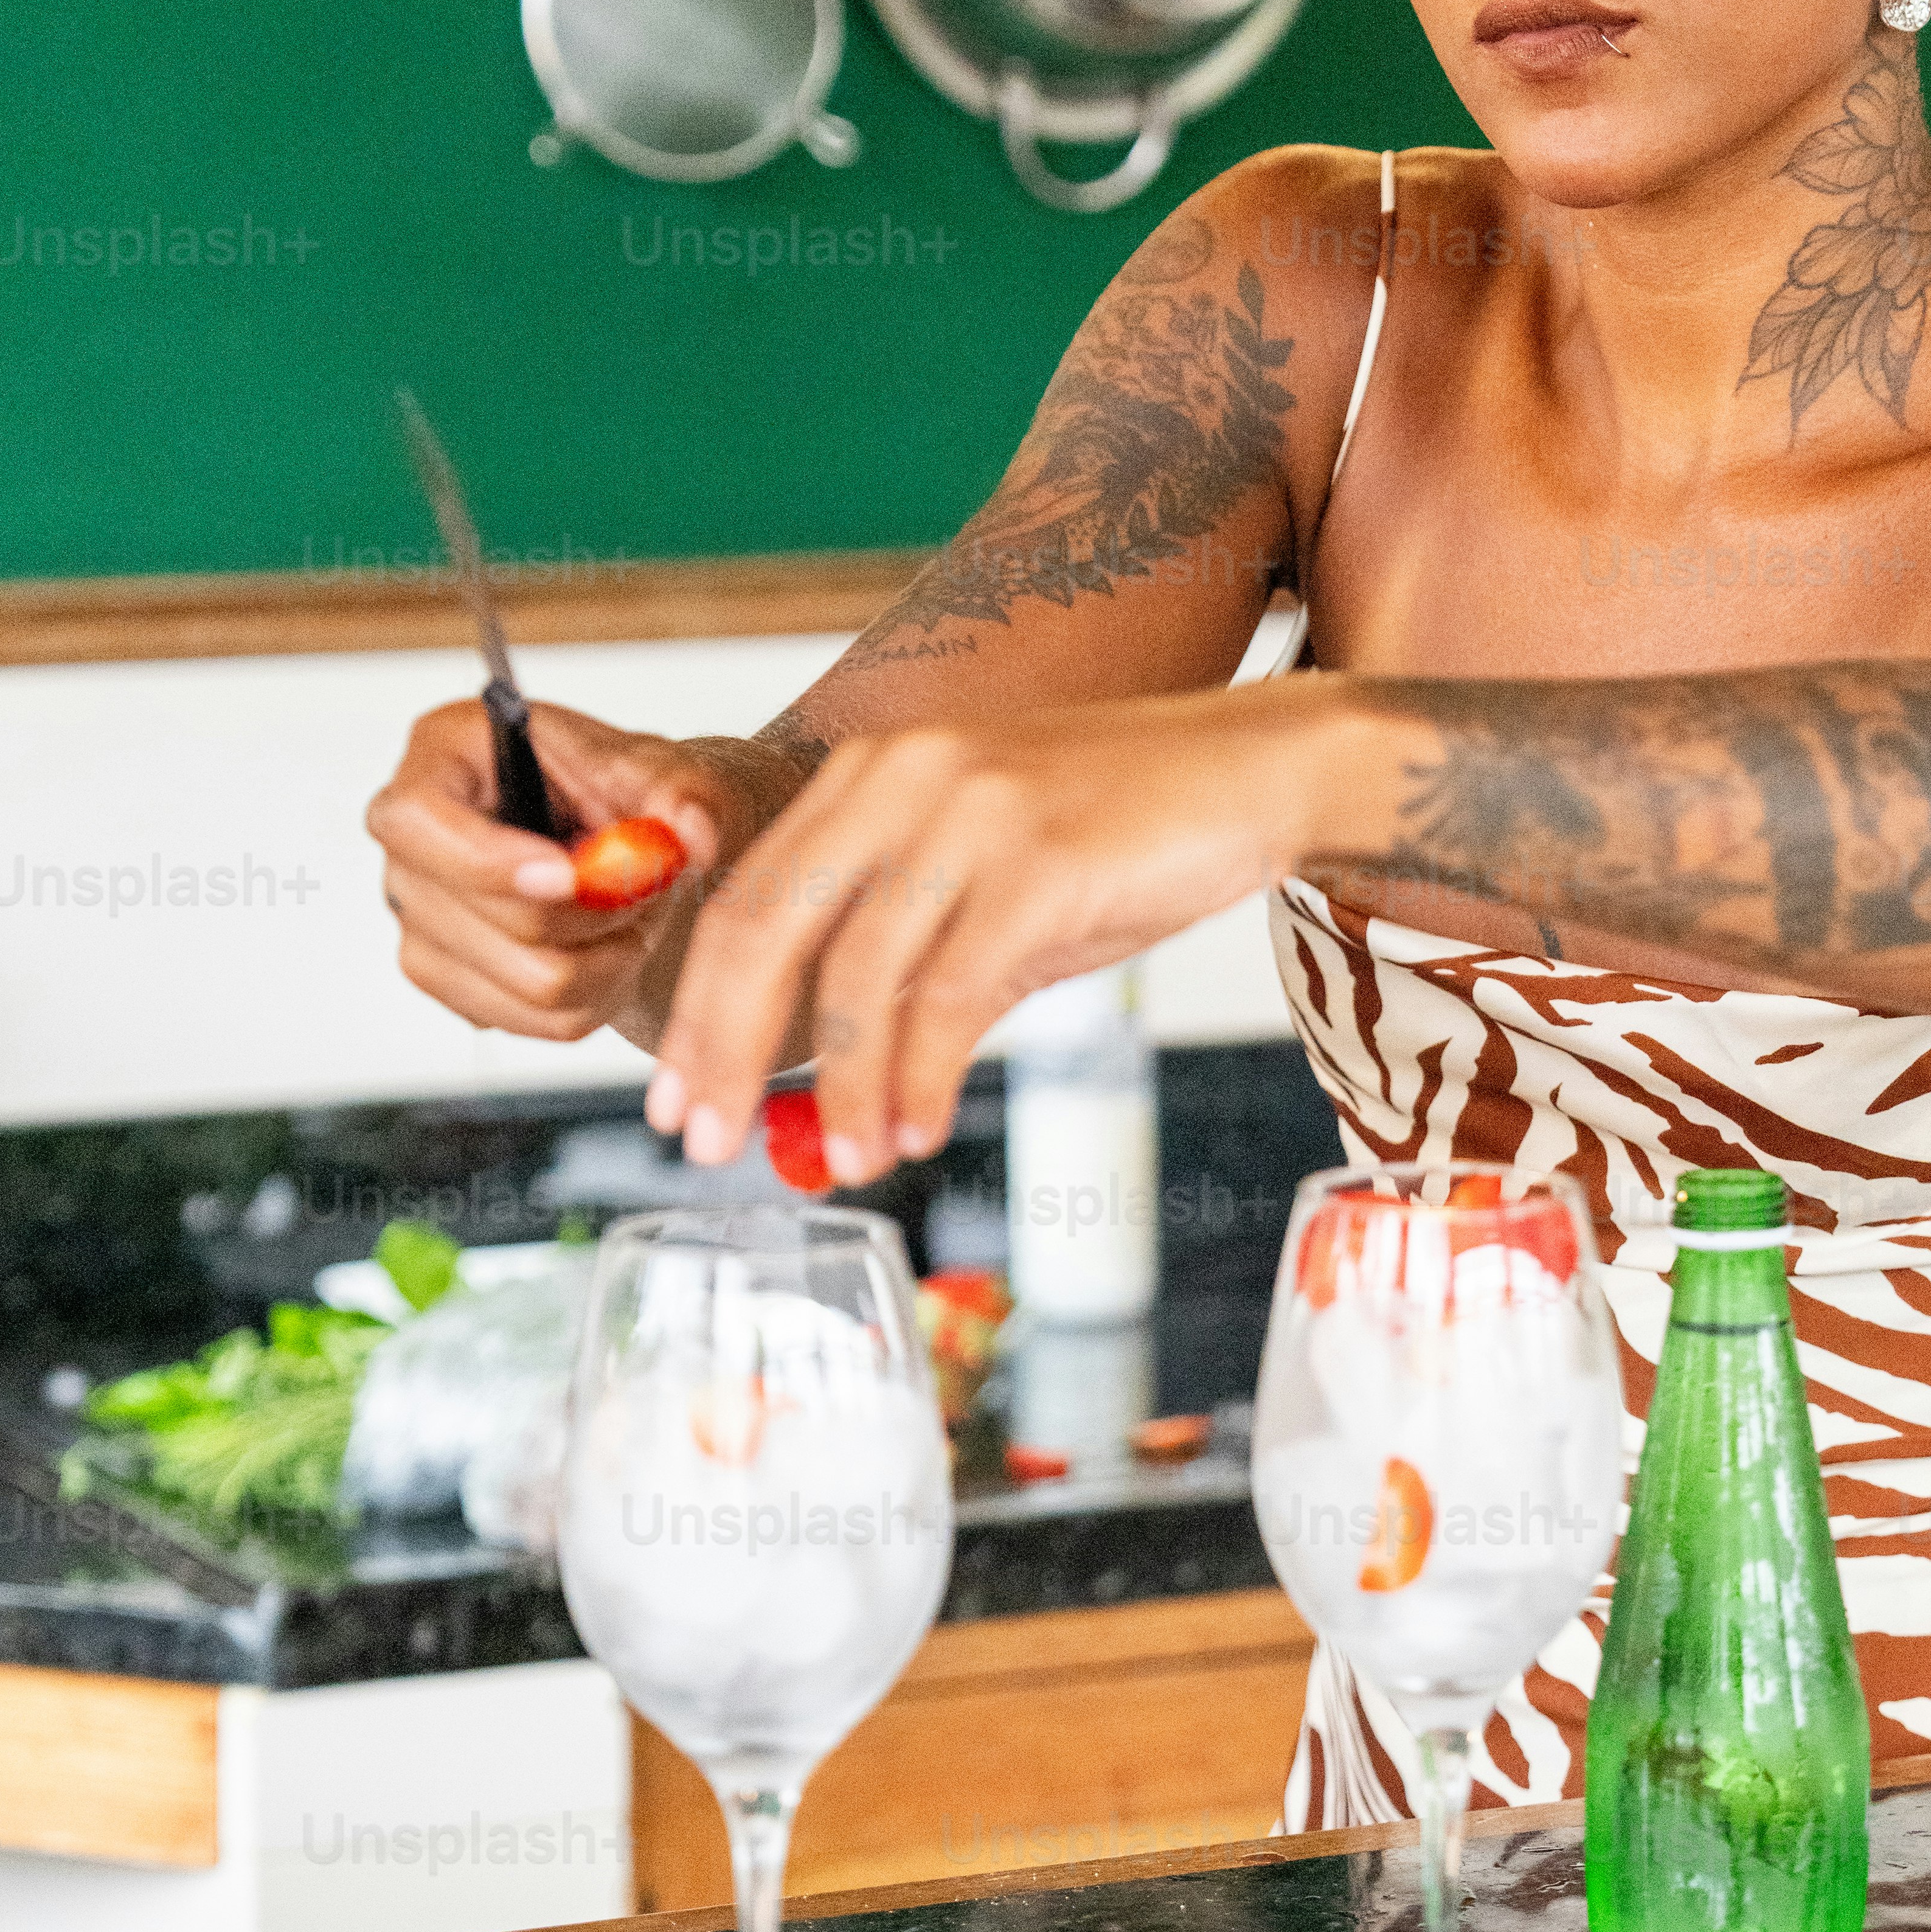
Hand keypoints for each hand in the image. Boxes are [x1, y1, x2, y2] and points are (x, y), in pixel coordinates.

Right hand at [366, 700, 765, 1046]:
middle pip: (487, 916)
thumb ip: (686, 791)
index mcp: (444, 756)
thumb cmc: (626, 791)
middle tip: (647, 884)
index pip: (417, 819)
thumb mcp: (667, 768)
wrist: (634, 847)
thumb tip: (689, 833)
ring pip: (528, 983)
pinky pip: (543, 1021)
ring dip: (610, 957)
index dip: (488, 860)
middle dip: (594, 912)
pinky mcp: (452, 982)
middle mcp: (412, 843)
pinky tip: (607, 946)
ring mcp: (419, 920)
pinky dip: (601, 994)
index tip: (569, 875)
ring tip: (631, 912)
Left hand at [647, 680, 1346, 1177]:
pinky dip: (925, 1073)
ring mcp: (969, 812)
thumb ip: (912, 961)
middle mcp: (901, 777)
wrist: (1254, 768)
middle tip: (704, 1141)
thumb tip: (846, 1083)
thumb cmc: (1122, 832)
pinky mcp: (1040, 860)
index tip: (676, 1096)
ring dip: (842, 1087)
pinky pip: (953, 989)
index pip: (746, 900)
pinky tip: (921, 1126)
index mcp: (869, 776)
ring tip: (845, 1163)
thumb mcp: (990, 883)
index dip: (698, 1008)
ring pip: (860, 973)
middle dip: (725, 1049)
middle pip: (769, 930)